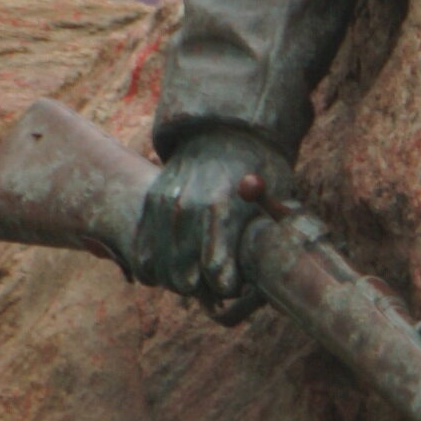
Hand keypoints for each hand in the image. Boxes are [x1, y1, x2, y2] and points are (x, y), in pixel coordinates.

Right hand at [131, 127, 297, 320]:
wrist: (226, 130)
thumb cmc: (258, 168)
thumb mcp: (275, 196)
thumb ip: (266, 238)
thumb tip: (264, 277)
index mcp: (222, 205)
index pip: (216, 270)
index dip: (229, 286)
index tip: (239, 283)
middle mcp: (187, 207)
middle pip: (186, 279)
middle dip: (205, 289)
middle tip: (220, 283)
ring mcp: (165, 205)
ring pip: (164, 272)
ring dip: (182, 282)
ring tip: (201, 275)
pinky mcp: (151, 205)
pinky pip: (145, 257)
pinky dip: (158, 270)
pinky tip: (176, 268)